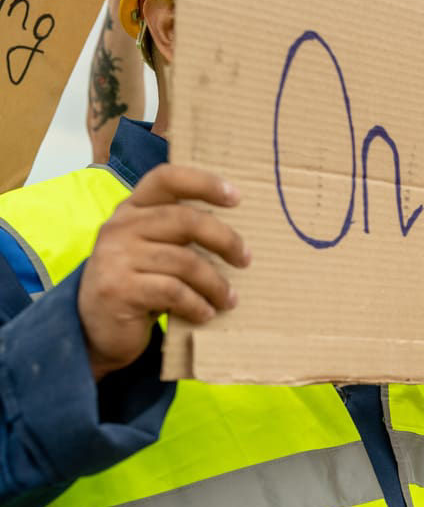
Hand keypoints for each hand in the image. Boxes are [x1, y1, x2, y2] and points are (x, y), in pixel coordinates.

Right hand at [78, 165, 249, 379]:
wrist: (96, 328)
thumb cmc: (139, 284)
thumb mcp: (154, 250)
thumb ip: (180, 233)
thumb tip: (237, 237)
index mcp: (132, 209)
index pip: (167, 178)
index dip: (203, 182)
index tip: (237, 197)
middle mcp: (120, 226)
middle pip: (186, 220)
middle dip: (225, 240)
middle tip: (245, 260)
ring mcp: (115, 257)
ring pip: (185, 262)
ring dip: (215, 284)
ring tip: (229, 299)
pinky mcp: (118, 289)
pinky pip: (173, 292)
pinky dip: (197, 305)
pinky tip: (205, 313)